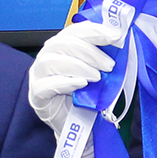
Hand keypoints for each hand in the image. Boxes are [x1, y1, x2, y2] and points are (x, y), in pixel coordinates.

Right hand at [27, 19, 123, 157]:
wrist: (78, 126)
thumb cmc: (87, 96)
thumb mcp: (98, 72)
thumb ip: (103, 56)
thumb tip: (119, 40)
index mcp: (60, 47)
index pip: (74, 31)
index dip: (94, 31)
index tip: (116, 36)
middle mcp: (46, 58)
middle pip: (61, 43)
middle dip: (89, 52)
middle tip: (109, 65)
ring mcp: (37, 77)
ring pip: (51, 62)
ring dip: (78, 66)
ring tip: (97, 77)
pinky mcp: (36, 96)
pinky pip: (45, 86)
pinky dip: (64, 82)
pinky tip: (81, 84)